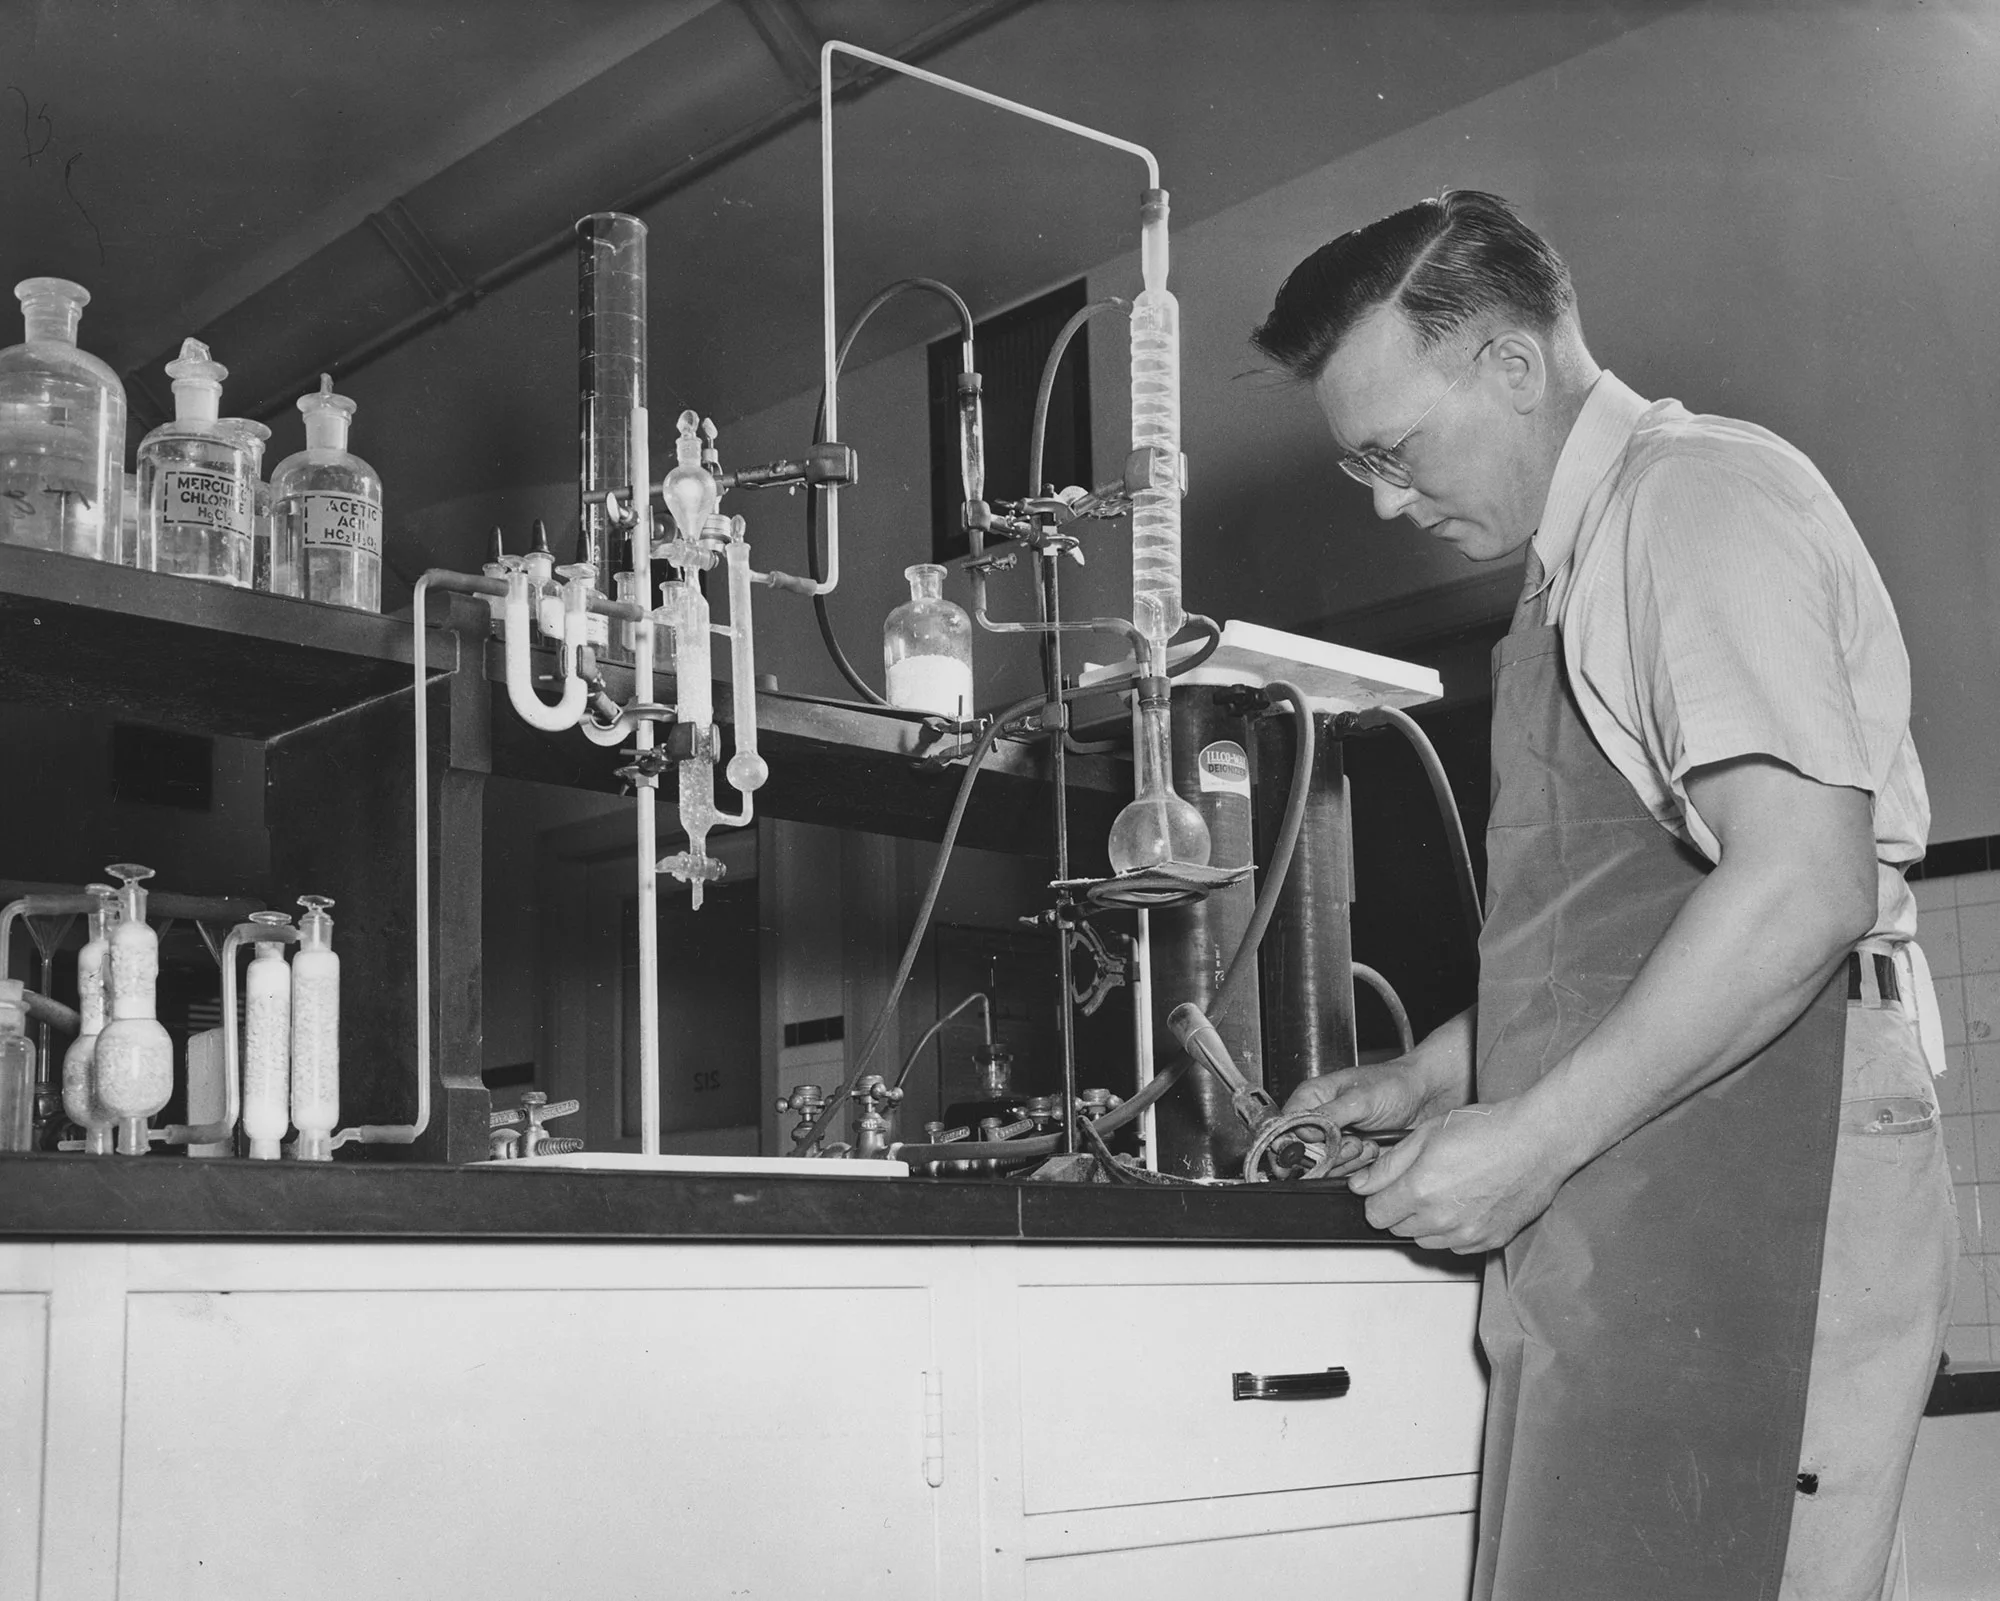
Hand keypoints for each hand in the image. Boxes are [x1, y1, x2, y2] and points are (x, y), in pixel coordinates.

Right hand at [1282, 1051, 1468, 1177]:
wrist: (1427, 1097)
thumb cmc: (1394, 1084)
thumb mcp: (1359, 1097)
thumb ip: (1327, 1115)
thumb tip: (1302, 1132)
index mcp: (1311, 1098)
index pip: (1284, 1127)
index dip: (1293, 1143)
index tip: (1311, 1149)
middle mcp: (1319, 1120)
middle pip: (1302, 1153)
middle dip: (1327, 1154)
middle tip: (1350, 1143)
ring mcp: (1336, 1140)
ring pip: (1324, 1166)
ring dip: (1346, 1161)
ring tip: (1365, 1144)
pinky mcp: (1352, 1157)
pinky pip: (1344, 1173)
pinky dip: (1359, 1168)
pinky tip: (1372, 1151)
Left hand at [1346, 1099, 1567, 1252]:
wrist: (1538, 1141)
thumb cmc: (1488, 1129)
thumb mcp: (1426, 1134)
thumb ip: (1388, 1165)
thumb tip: (1360, 1185)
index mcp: (1420, 1190)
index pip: (1375, 1214)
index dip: (1377, 1197)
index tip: (1387, 1186)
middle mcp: (1441, 1220)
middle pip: (1398, 1229)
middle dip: (1400, 1208)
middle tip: (1420, 1181)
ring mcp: (1468, 1234)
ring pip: (1426, 1241)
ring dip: (1426, 1222)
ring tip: (1446, 1190)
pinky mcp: (1490, 1241)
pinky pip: (1457, 1246)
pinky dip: (1454, 1231)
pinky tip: (1466, 1203)